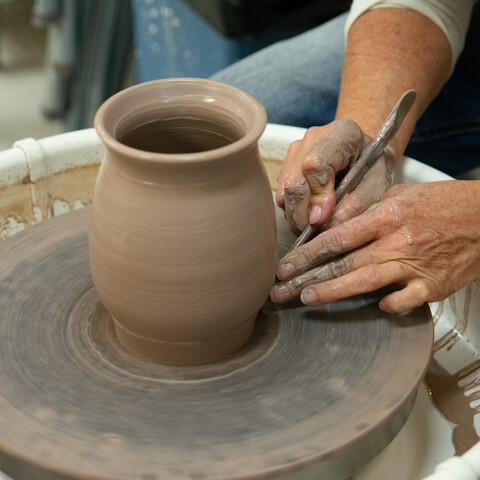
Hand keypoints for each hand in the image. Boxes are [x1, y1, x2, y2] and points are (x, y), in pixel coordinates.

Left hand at [270, 181, 479, 312]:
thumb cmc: (444, 204)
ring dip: (331, 292)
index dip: (306, 253)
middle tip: (282, 290)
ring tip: (306, 299)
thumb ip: (367, 211)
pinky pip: (401, 301)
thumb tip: (334, 225)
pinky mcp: (433, 286)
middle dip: (307, 278)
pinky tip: (372, 304)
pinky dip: (384, 304)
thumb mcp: (401, 195)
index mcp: (387, 216)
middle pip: (343, 263)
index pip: (337, 237)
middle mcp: (397, 241)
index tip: (286, 265)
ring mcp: (415, 266)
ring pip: (364, 282)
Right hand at [276, 119, 394, 234]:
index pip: (316, 164)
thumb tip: (329, 226)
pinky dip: (293, 211)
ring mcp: (295, 150)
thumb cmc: (373, 166)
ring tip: (315, 225)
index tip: (322, 218)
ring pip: (283, 192)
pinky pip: (282, 195)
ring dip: (296, 216)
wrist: (364, 151)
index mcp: (342, 134)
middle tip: (316, 232)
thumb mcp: (377, 186)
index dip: (317, 196)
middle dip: (302, 215)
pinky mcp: (286, 164)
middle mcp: (313, 138)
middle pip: (293, 182)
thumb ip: (357, 204)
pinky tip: (310, 214)